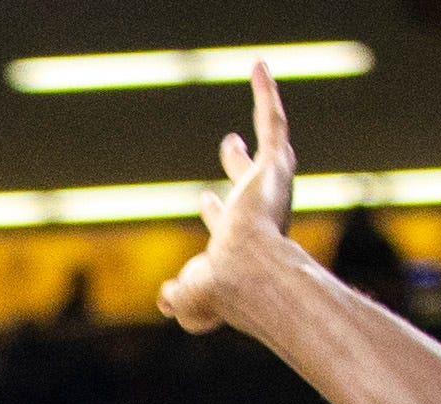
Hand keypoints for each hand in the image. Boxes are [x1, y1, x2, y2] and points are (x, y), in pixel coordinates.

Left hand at [159, 66, 303, 334]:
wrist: (246, 278)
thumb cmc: (219, 294)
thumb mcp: (189, 300)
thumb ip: (177, 299)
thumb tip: (165, 300)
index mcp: (241, 244)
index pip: (228, 222)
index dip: (217, 211)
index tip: (205, 198)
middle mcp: (261, 214)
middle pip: (249, 183)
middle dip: (239, 166)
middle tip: (229, 145)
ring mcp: (271, 188)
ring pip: (271, 145)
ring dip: (265, 114)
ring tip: (258, 86)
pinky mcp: (275, 167)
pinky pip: (272, 120)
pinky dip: (265, 92)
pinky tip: (257, 66)